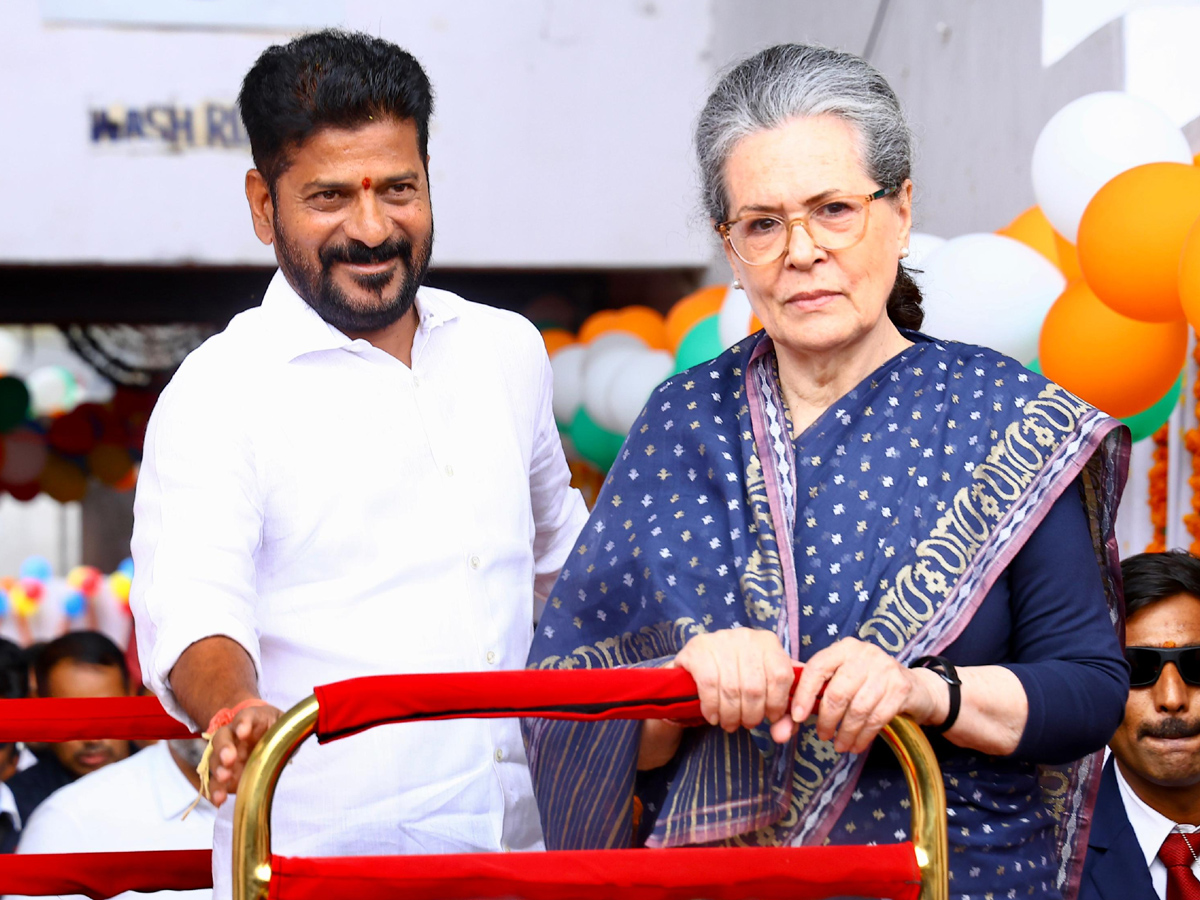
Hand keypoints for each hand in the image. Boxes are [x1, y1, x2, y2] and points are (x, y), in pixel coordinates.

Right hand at [208, 703, 282, 805]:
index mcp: (251, 720)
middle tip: (229, 759)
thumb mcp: (285, 725)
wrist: (266, 737)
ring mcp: (227, 754)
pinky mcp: (226, 773)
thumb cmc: (276, 729)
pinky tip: (218, 800)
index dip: (243, 723)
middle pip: (223, 737)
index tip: (243, 732)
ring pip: (215, 759)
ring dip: (218, 770)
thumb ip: (291, 731)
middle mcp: (234, 736)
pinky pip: (216, 781)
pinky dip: (215, 790)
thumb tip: (306, 731)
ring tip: (224, 779)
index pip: (245, 717)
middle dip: (224, 748)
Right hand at [672, 628, 798, 743]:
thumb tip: (784, 735)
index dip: (778, 703)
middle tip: (747, 724)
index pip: (781, 676)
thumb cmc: (738, 676)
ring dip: (731, 715)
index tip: (771, 718)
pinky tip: (712, 716)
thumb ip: (781, 712)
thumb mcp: (765, 686)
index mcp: (768, 642)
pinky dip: (712, 706)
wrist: (698, 661)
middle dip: (752, 714)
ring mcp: (720, 640)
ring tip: (730, 724)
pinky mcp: (698, 648)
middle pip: (755, 687)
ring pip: (732, 689)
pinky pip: (709, 685)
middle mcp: (746, 637)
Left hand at [790, 638, 945, 753]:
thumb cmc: (870, 683)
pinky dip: (863, 736)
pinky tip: (856, 745)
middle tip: (822, 735)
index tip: (796, 717)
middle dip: (826, 720)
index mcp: (845, 648)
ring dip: (845, 733)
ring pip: (857, 709)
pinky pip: (876, 719)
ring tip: (840, 745)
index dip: (804, 694)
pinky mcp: (901, 688)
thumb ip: (820, 690)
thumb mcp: (845, 677)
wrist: (916, 687)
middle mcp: (865, 654)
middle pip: (837, 693)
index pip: (817, 668)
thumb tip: (787, 714)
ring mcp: (885, 669)